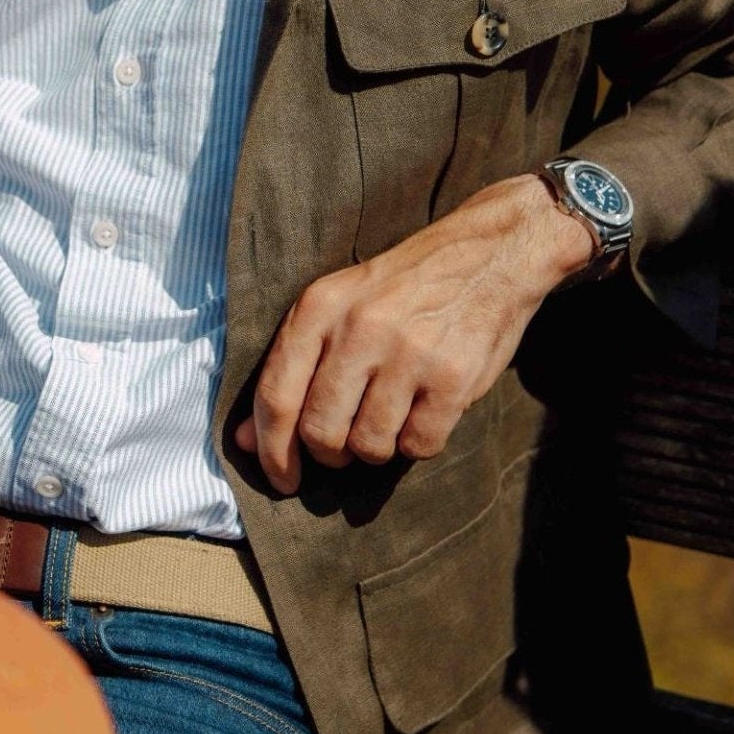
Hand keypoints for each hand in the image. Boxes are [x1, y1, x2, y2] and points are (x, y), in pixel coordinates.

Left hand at [234, 175, 594, 493]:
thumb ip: (290, 369)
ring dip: (375, 450)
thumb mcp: (337, 307)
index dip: (272, 451)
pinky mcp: (452, 377)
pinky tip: (423, 413)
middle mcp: (359, 329)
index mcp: (319, 308)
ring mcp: (409, 353)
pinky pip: (418, 445)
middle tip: (345, 446)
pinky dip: (417, 443)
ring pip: (369, 446)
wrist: (486, 254)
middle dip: (329, 454)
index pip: (276, 397)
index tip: (282, 479)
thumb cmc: (400, 291)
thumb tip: (246, 441)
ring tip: (388, 419)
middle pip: (320, 432)